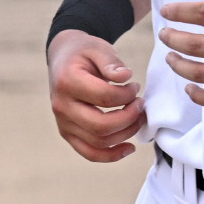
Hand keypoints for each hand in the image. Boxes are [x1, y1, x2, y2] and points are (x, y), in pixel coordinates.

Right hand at [48, 30, 145, 161]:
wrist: (63, 57)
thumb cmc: (84, 52)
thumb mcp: (98, 48)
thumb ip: (112, 62)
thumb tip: (125, 77)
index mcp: (67, 81)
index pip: (104, 97)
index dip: (126, 95)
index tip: (135, 86)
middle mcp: (61, 106)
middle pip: (100, 125)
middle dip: (129, 118)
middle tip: (141, 104)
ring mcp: (63, 123)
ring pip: (98, 141)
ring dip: (125, 133)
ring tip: (139, 118)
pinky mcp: (68, 133)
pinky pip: (89, 152)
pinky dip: (110, 155)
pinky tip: (129, 148)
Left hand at [159, 0, 203, 107]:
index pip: (203, 13)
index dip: (179, 11)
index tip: (166, 11)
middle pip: (194, 44)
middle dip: (172, 39)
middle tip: (164, 34)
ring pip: (199, 73)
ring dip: (178, 65)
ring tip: (170, 58)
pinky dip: (197, 96)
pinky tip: (189, 89)